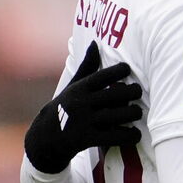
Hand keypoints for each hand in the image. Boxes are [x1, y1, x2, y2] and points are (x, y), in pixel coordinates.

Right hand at [24, 42, 142, 173]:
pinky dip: (130, 136)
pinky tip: (134, 133)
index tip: (127, 69)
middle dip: (133, 92)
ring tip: (137, 112)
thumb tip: (95, 43)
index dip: (119, 70)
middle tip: (139, 92)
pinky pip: (116, 137)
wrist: (43, 139)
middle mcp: (81, 103)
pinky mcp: (87, 139)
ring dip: (134, 113)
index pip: (102, 75)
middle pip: (117, 94)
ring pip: (120, 115)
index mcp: (79, 88)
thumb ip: (87, 67)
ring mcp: (84, 122)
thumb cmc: (65, 107)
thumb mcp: (73, 86)